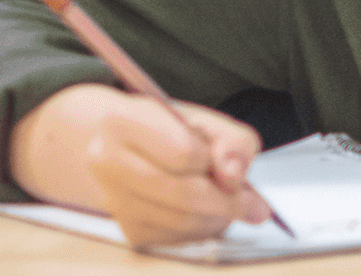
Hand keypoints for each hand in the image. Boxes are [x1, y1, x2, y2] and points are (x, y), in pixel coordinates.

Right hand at [13, 85, 273, 248]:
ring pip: (184, 222)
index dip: (213, 160)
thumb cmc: (167, 130)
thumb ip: (232, 140)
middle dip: (229, 202)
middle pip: (185, 194)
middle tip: (254, 204)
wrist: (127, 148)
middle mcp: (106, 161)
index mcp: (120, 121)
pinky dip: (204, 230)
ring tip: (230, 205)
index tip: (226, 162)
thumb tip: (233, 176)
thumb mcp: (203, 120)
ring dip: (219, 218)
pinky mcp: (130, 229)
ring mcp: (114, 199)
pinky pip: (180, 239)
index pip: (184, 152)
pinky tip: (207, 214)